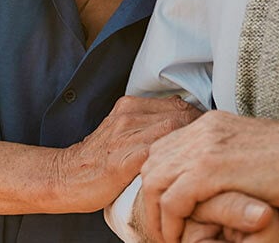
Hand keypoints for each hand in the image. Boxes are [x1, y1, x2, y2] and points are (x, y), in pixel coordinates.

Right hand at [56, 95, 200, 211]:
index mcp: (129, 105)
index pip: (177, 103)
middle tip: (210, 148)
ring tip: (202, 160)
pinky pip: (160, 153)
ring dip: (192, 145)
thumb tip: (181, 119)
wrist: (68, 175)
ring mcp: (126, 135)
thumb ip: (147, 121)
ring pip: (173, 129)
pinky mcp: (125, 159)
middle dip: (200, 130)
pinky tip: (183, 171)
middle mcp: (128, 114)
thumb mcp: (121, 129)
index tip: (206, 134)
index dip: (197, 118)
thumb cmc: (99, 158)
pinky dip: (176, 160)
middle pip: (180, 113)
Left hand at [140, 110, 278, 242]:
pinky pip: (173, 199)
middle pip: (153, 162)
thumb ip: (227, 159)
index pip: (164, 148)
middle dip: (151, 199)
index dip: (159, 182)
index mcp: (210, 124)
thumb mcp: (250, 153)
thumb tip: (213, 182)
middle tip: (161, 229)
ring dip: (156, 214)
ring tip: (167, 238)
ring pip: (155, 181)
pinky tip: (179, 239)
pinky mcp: (212, 168)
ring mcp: (205, 146)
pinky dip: (170, 223)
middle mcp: (202, 129)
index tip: (165, 211)